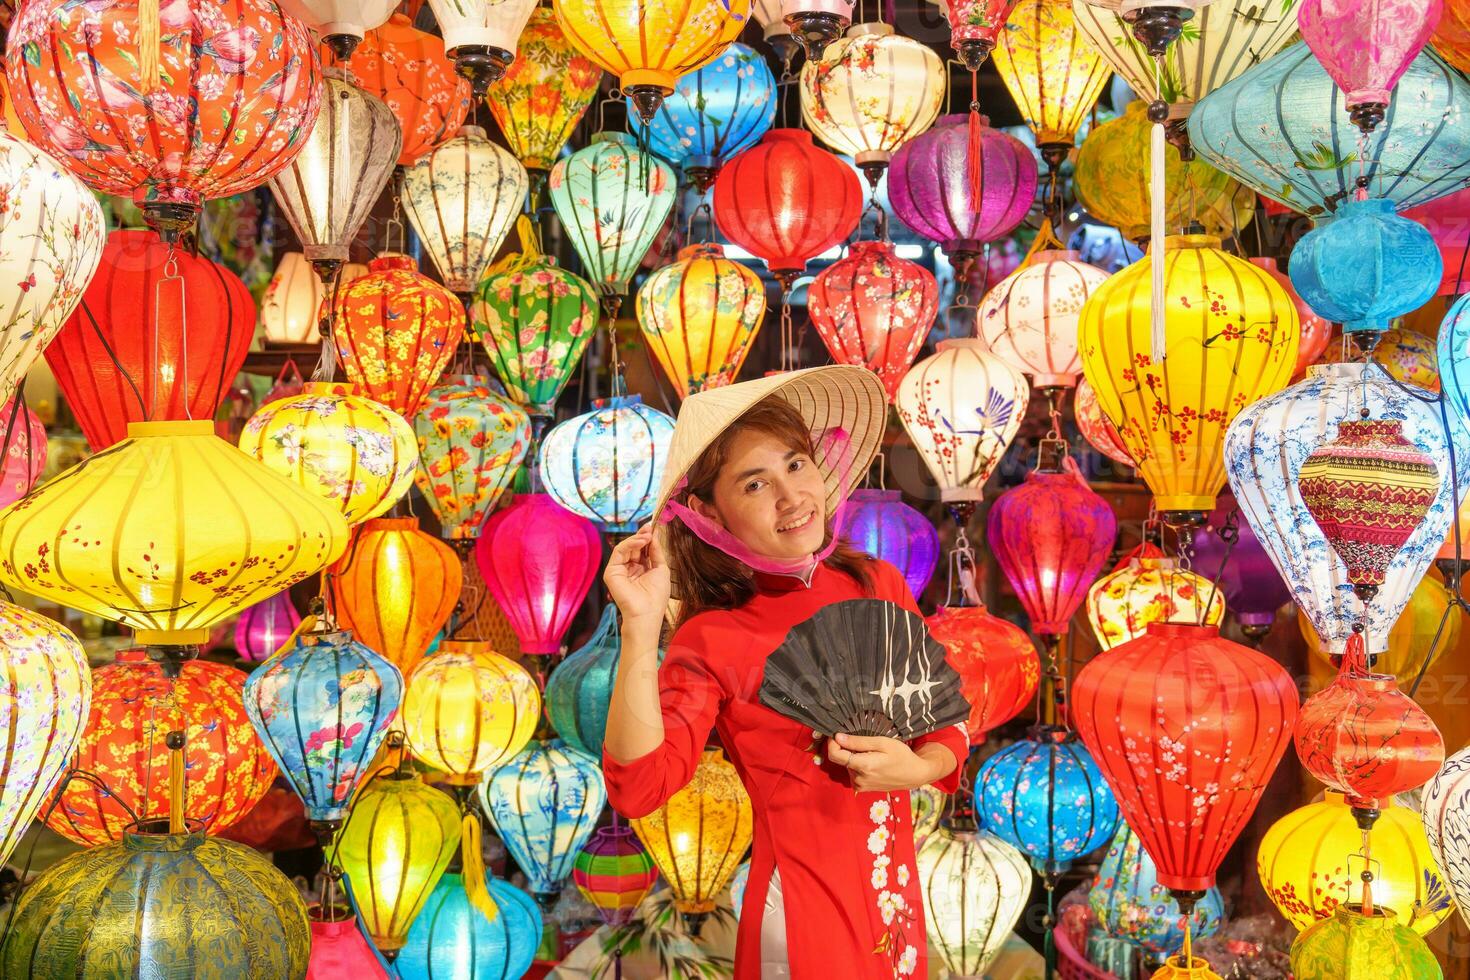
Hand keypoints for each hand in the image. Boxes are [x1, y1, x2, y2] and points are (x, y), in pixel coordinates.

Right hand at [604, 524, 671, 625]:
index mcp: (641, 569)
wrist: (646, 611)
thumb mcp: (661, 569)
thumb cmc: (656, 595)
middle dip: (642, 536)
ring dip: (637, 539)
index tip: (653, 527)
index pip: (642, 550)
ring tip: (647, 535)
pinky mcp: (611, 571)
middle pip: (634, 547)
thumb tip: (653, 535)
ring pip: (625, 547)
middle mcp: (630, 568)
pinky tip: (640, 541)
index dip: (647, 538)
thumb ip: (656, 552)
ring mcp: (620, 570)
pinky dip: (629, 544)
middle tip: (649, 528)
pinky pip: (619, 552)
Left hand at [825, 733, 943, 792]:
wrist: (914, 775)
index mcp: (863, 766)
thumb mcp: (882, 743)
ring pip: (847, 766)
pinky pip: (852, 773)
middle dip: (847, 749)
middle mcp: (858, 779)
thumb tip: (838, 737)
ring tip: (872, 753)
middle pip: (841, 759)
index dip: (832, 742)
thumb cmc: (901, 756)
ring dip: (853, 757)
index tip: (837, 734)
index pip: (835, 755)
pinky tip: (871, 762)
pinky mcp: (862, 788)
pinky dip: (857, 765)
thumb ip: (858, 742)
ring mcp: (860, 785)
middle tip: (864, 742)